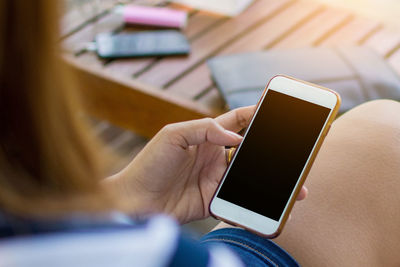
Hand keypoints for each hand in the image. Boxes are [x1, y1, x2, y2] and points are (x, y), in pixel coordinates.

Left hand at [108, 106, 307, 223]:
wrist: (134, 201)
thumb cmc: (149, 165)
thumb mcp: (172, 136)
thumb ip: (203, 129)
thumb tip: (235, 137)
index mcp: (205, 137)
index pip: (237, 121)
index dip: (256, 114)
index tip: (277, 110)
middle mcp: (214, 157)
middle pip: (249, 151)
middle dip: (272, 151)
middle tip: (295, 154)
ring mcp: (215, 180)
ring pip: (249, 178)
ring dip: (271, 182)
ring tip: (295, 188)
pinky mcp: (213, 201)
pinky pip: (238, 203)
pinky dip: (254, 206)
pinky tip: (269, 208)